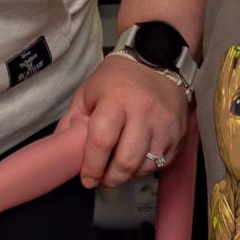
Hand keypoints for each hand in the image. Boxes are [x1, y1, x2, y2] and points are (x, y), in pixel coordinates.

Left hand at [61, 50, 190, 189]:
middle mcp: (143, 112)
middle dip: (111, 178)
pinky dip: (147, 169)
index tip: (87, 179)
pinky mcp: (179, 133)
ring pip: (146, 167)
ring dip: (129, 176)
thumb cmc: (117, 78)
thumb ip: (72, 121)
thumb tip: (60, 149)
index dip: (93, 166)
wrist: (158, 60)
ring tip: (118, 170)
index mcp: (116, 100)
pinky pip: (162, 163)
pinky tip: (137, 161)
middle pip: (127, 161)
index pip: (102, 141)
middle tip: (102, 179)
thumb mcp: (88, 92)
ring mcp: (165, 124)